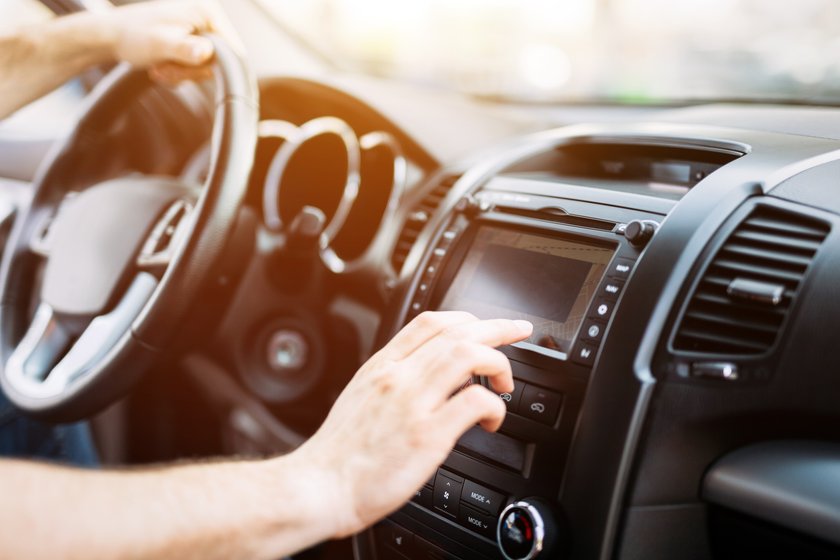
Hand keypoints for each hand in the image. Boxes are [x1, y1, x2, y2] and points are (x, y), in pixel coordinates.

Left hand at [98, 0, 238, 82]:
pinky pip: (197, 65)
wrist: (110, 36)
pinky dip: (180, 71)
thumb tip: (207, 53)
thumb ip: (186, 49)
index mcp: (207, 12)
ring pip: (207, 66)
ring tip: (161, 67)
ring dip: (183, 73)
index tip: (188, 71)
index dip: (214, 67)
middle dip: (192, 71)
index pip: (232, 50)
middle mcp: (207, 17)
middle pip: (220, 60)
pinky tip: (162, 65)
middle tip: (167, 68)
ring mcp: (200, 28)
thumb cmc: (132, 36)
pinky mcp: (193, 38)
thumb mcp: (161, 44)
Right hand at [292, 311, 531, 538]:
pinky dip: (493, 406)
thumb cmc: (339, 453)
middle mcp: (398, 377)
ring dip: (498, 363)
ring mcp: (413, 404)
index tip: (487, 324)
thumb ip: (391, 381)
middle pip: (457, 333)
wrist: (320, 487)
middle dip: (497, 327)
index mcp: (381, 367)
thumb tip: (426, 373)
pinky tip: (491, 420)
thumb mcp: (359, 397)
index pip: (430, 322)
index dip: (467, 318)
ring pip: (469, 356)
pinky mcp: (427, 435)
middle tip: (518, 331)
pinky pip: (474, 402)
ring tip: (505, 382)